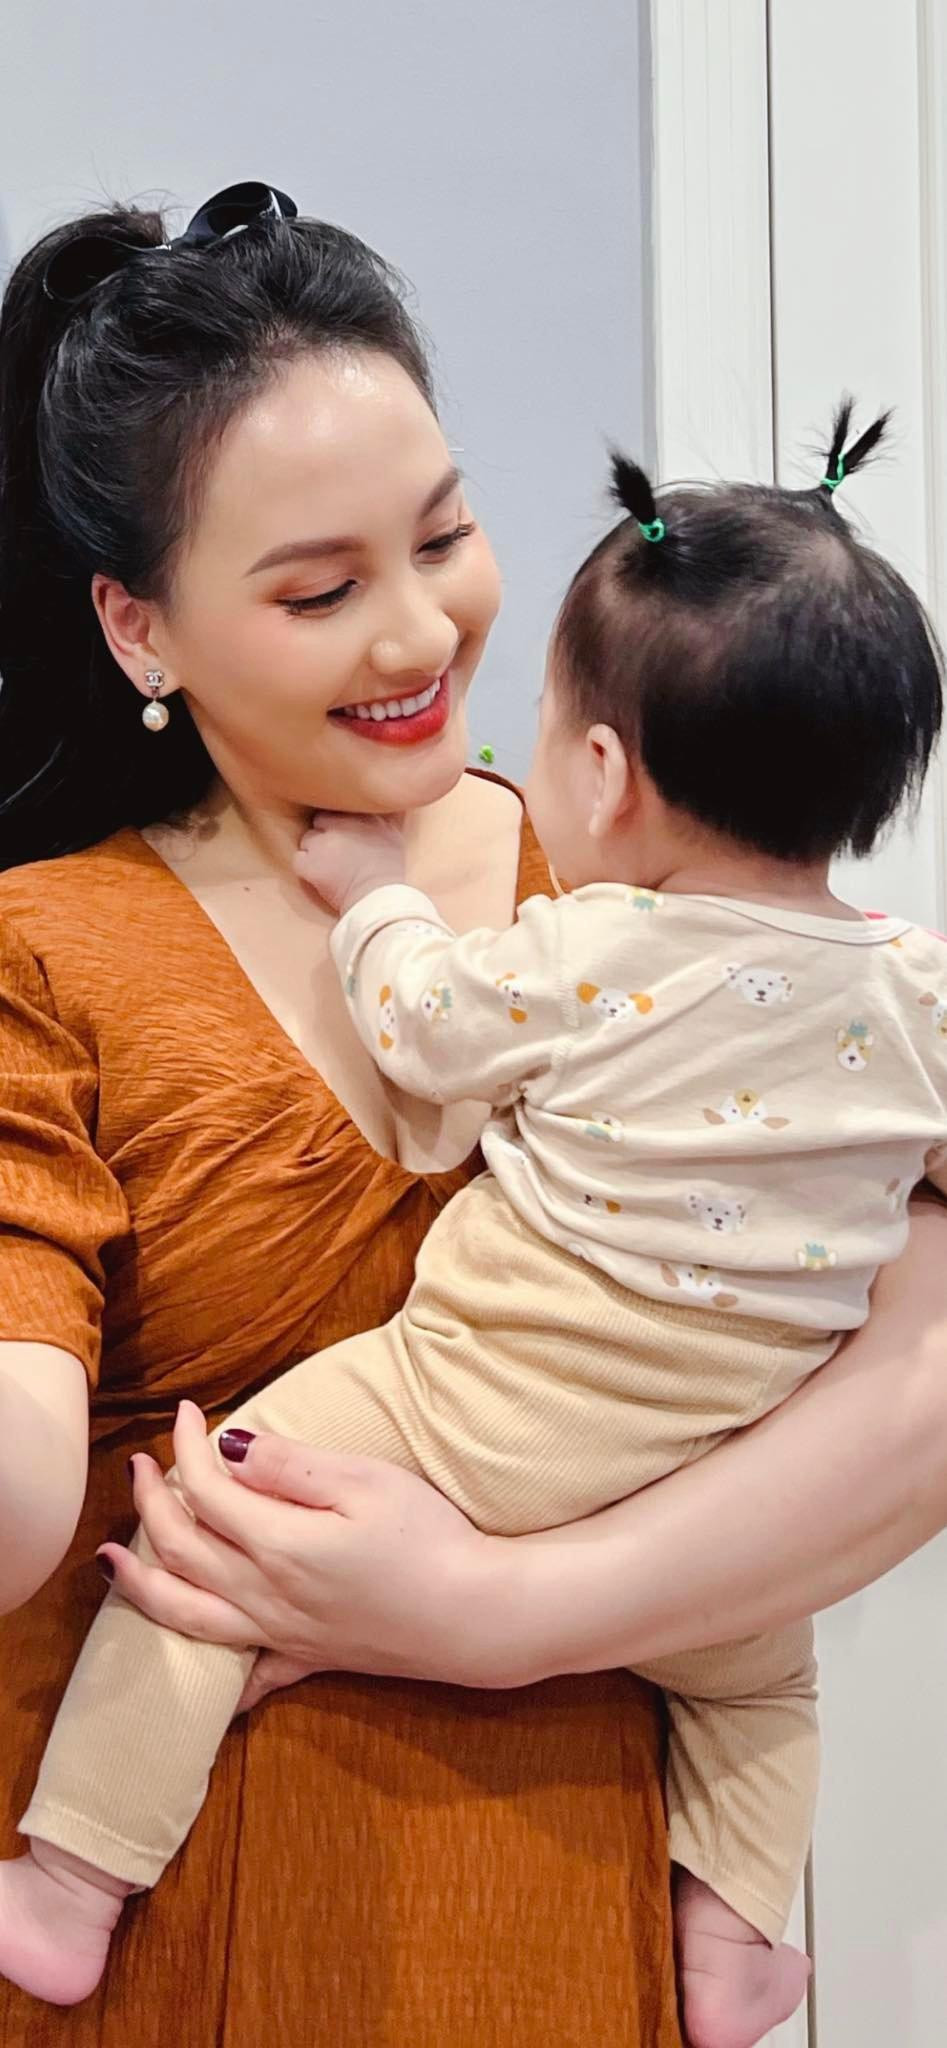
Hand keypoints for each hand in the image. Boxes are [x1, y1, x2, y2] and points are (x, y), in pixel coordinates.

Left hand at [98, 1403, 533, 1693]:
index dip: (188, 1447)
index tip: (186, 1412)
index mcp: (277, 1543)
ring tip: (111, 1561)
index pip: (208, 1489)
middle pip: (181, 1548)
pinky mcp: (309, 1658)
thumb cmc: (429, 1540)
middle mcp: (264, 1594)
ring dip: (141, 1584)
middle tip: (141, 1464)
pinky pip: (245, 1675)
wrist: (475, 1615)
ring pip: (187, 1613)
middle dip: (151, 1501)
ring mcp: (281, 1633)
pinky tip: (198, 1675)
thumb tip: (232, 1445)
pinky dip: (211, 1674)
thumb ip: (291, 1466)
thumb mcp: (365, 1483)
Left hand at [294, 810, 405, 914]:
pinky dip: (306, 869)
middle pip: (321, 820)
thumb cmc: (390, 874)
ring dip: (315, 851)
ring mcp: (324, 842)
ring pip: (308, 839)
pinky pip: (299, 859)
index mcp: (363, 817)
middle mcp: (342, 824)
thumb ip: (381, 820)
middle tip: (336, 854)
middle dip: (325, 834)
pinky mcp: (311, 863)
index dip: (341, 825)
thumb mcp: (394, 837)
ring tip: (328, 868)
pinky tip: (319, 878)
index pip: (341, 809)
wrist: (380, 899)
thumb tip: (376, 814)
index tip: (346, 838)